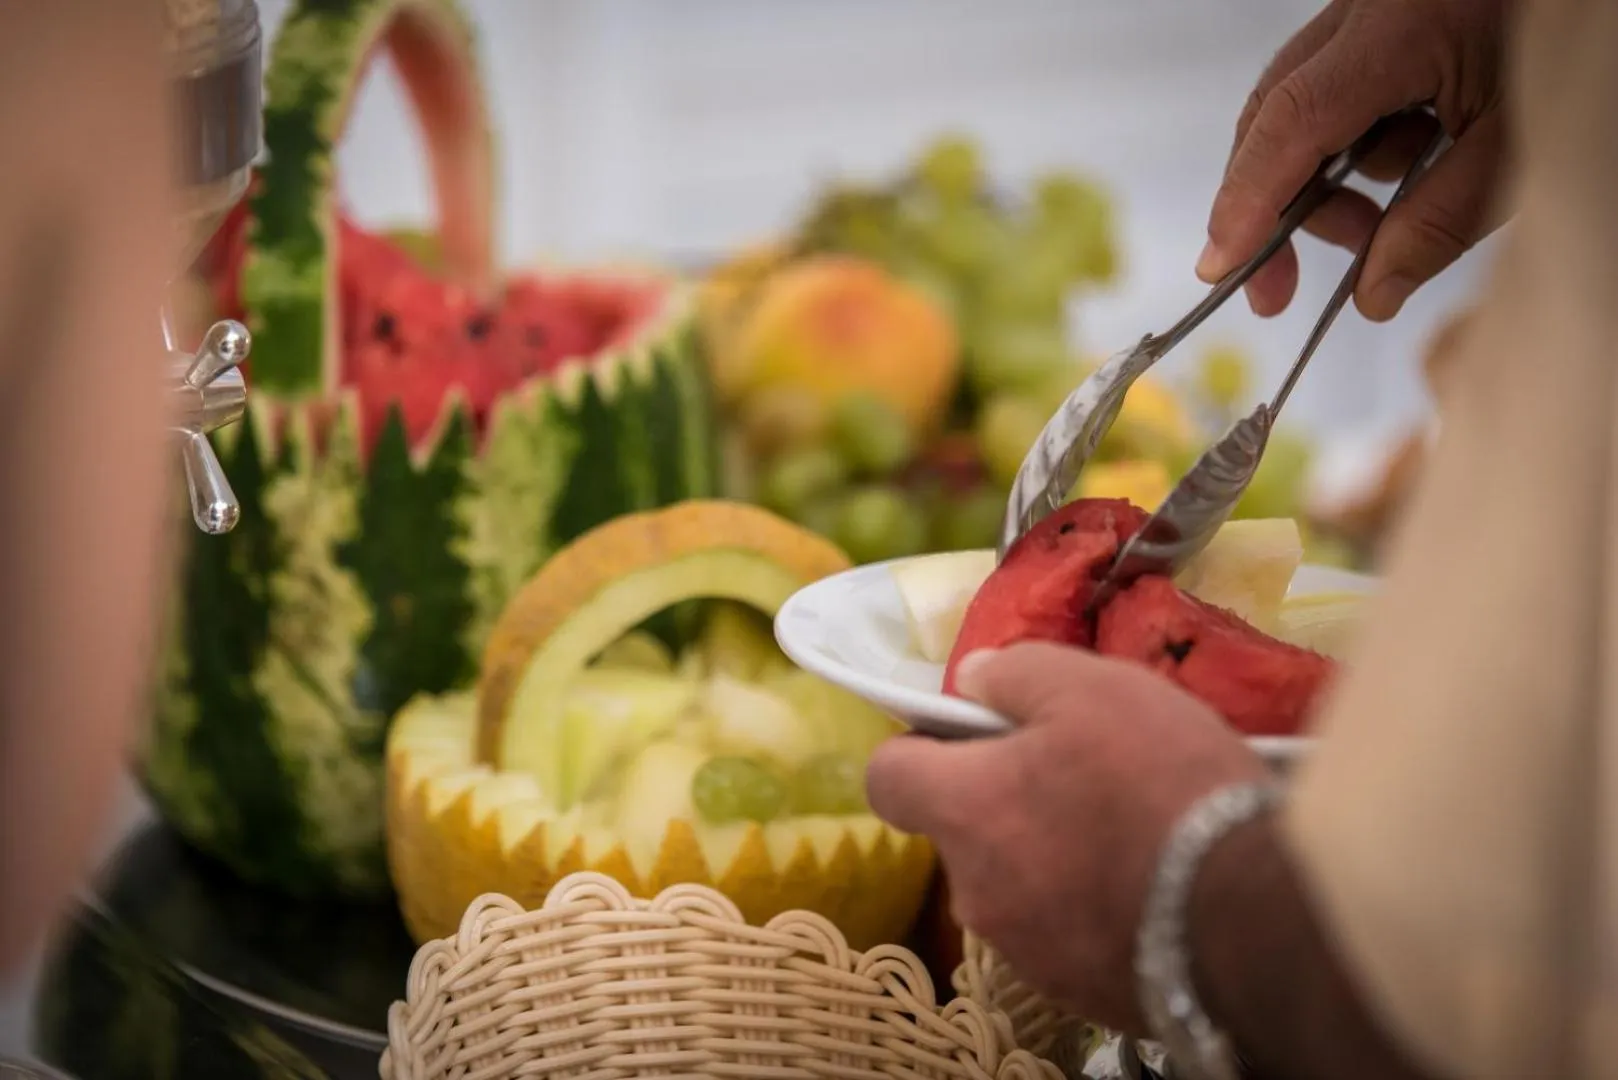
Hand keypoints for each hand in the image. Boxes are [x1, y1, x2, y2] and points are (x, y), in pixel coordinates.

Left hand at [865, 643, 1266, 1031]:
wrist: (1252, 917)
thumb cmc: (1161, 783)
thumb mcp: (1092, 688)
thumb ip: (1016, 674)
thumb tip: (977, 680)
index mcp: (963, 810)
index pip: (888, 779)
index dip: (921, 749)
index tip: (972, 736)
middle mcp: (975, 891)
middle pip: (962, 832)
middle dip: (1003, 802)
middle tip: (1078, 774)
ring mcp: (1024, 951)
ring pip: (1013, 885)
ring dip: (1048, 856)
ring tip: (1128, 830)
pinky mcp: (1078, 993)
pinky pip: (1064, 933)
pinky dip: (1090, 908)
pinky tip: (1151, 884)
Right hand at [1201, 0, 1510, 320]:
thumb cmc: (1575, 40)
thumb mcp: (1516, 147)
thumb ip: (1441, 222)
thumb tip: (1371, 295)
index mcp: (1396, 32)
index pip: (1291, 123)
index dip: (1246, 200)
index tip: (1223, 267)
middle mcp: (1360, 16)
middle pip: (1273, 120)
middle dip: (1270, 212)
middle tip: (1278, 293)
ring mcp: (1362, 20)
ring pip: (1298, 117)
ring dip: (1319, 190)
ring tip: (1375, 236)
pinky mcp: (1376, 33)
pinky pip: (1334, 103)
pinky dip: (1348, 158)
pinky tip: (1395, 183)